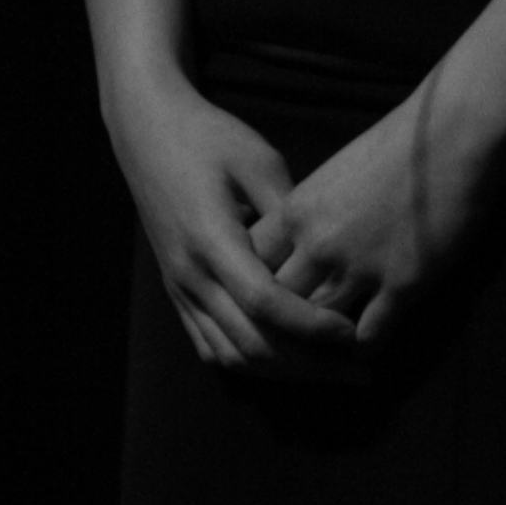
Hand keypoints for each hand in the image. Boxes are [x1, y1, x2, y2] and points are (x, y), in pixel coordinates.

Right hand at [109, 76, 370, 381]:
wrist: (147, 133)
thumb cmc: (208, 137)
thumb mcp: (259, 160)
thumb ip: (291, 212)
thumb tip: (332, 256)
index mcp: (210, 239)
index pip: (265, 303)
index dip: (312, 325)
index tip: (352, 331)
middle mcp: (190, 274)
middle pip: (252, 343)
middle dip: (309, 364)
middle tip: (358, 369)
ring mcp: (180, 289)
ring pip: (232, 355)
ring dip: (283, 371)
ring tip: (330, 372)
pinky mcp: (177, 293)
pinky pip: (212, 346)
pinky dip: (251, 362)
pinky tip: (288, 362)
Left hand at [245, 70, 494, 351]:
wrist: (454, 133)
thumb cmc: (398, 145)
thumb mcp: (335, 173)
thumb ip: (308, 213)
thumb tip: (294, 242)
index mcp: (296, 211)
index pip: (253, 267)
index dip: (252, 290)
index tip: (259, 306)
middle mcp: (319, 244)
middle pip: (277, 305)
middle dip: (278, 328)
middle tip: (286, 347)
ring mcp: (360, 267)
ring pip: (318, 328)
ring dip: (320, 346)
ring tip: (323, 360)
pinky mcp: (403, 285)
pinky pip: (369, 336)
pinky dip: (363, 352)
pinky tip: (364, 356)